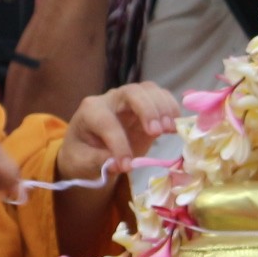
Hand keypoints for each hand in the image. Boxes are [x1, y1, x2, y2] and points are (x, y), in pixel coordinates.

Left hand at [58, 82, 179, 184]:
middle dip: (146, 110)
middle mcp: (110, 100)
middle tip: (157, 132)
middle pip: (131, 92)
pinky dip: (171, 108)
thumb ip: (99, 161)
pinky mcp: (145, 107)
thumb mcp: (82, 162)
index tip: (127, 166)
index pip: (107, 122)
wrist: (89, 149)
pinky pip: (161, 97)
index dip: (119, 144)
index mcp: (90, 111)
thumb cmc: (83, 154)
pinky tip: (175, 126)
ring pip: (149, 90)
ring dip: (163, 107)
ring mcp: (129, 100)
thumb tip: (122, 164)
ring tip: (170, 129)